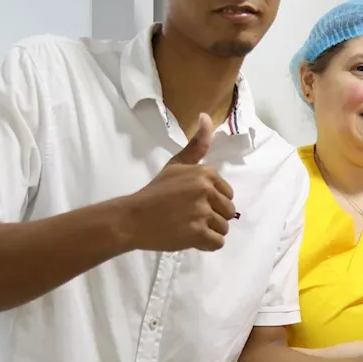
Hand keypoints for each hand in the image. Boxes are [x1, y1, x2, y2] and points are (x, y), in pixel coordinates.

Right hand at [120, 114, 235, 251]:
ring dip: (209, 232)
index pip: (228, 194)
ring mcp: (202, 212)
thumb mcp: (176, 164)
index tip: (192, 202)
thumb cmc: (155, 191)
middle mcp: (206, 190)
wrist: (133, 217)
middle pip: (229, 212)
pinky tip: (191, 238)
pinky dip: (206, 244)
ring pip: (223, 228)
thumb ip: (197, 144)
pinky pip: (217, 243)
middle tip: (189, 217)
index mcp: (205, 173)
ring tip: (188, 227)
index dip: (212, 202)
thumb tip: (207, 116)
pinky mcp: (197, 233)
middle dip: (213, 218)